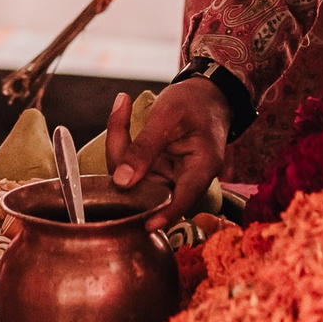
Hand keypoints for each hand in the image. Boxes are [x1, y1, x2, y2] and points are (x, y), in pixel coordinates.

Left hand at [106, 76, 230, 225]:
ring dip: (119, 152)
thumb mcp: (168, 116)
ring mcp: (169, 177)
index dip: (165, 215)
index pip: (184, 199)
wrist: (203, 95)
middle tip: (119, 123)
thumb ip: (144, 147)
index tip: (146, 226)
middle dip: (124, 166)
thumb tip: (121, 182)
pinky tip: (122, 116)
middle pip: (150, 191)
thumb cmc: (194, 102)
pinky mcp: (156, 172)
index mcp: (202, 167)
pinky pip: (132, 170)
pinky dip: (122, 148)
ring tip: (122, 110)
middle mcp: (185, 179)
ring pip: (136, 181)